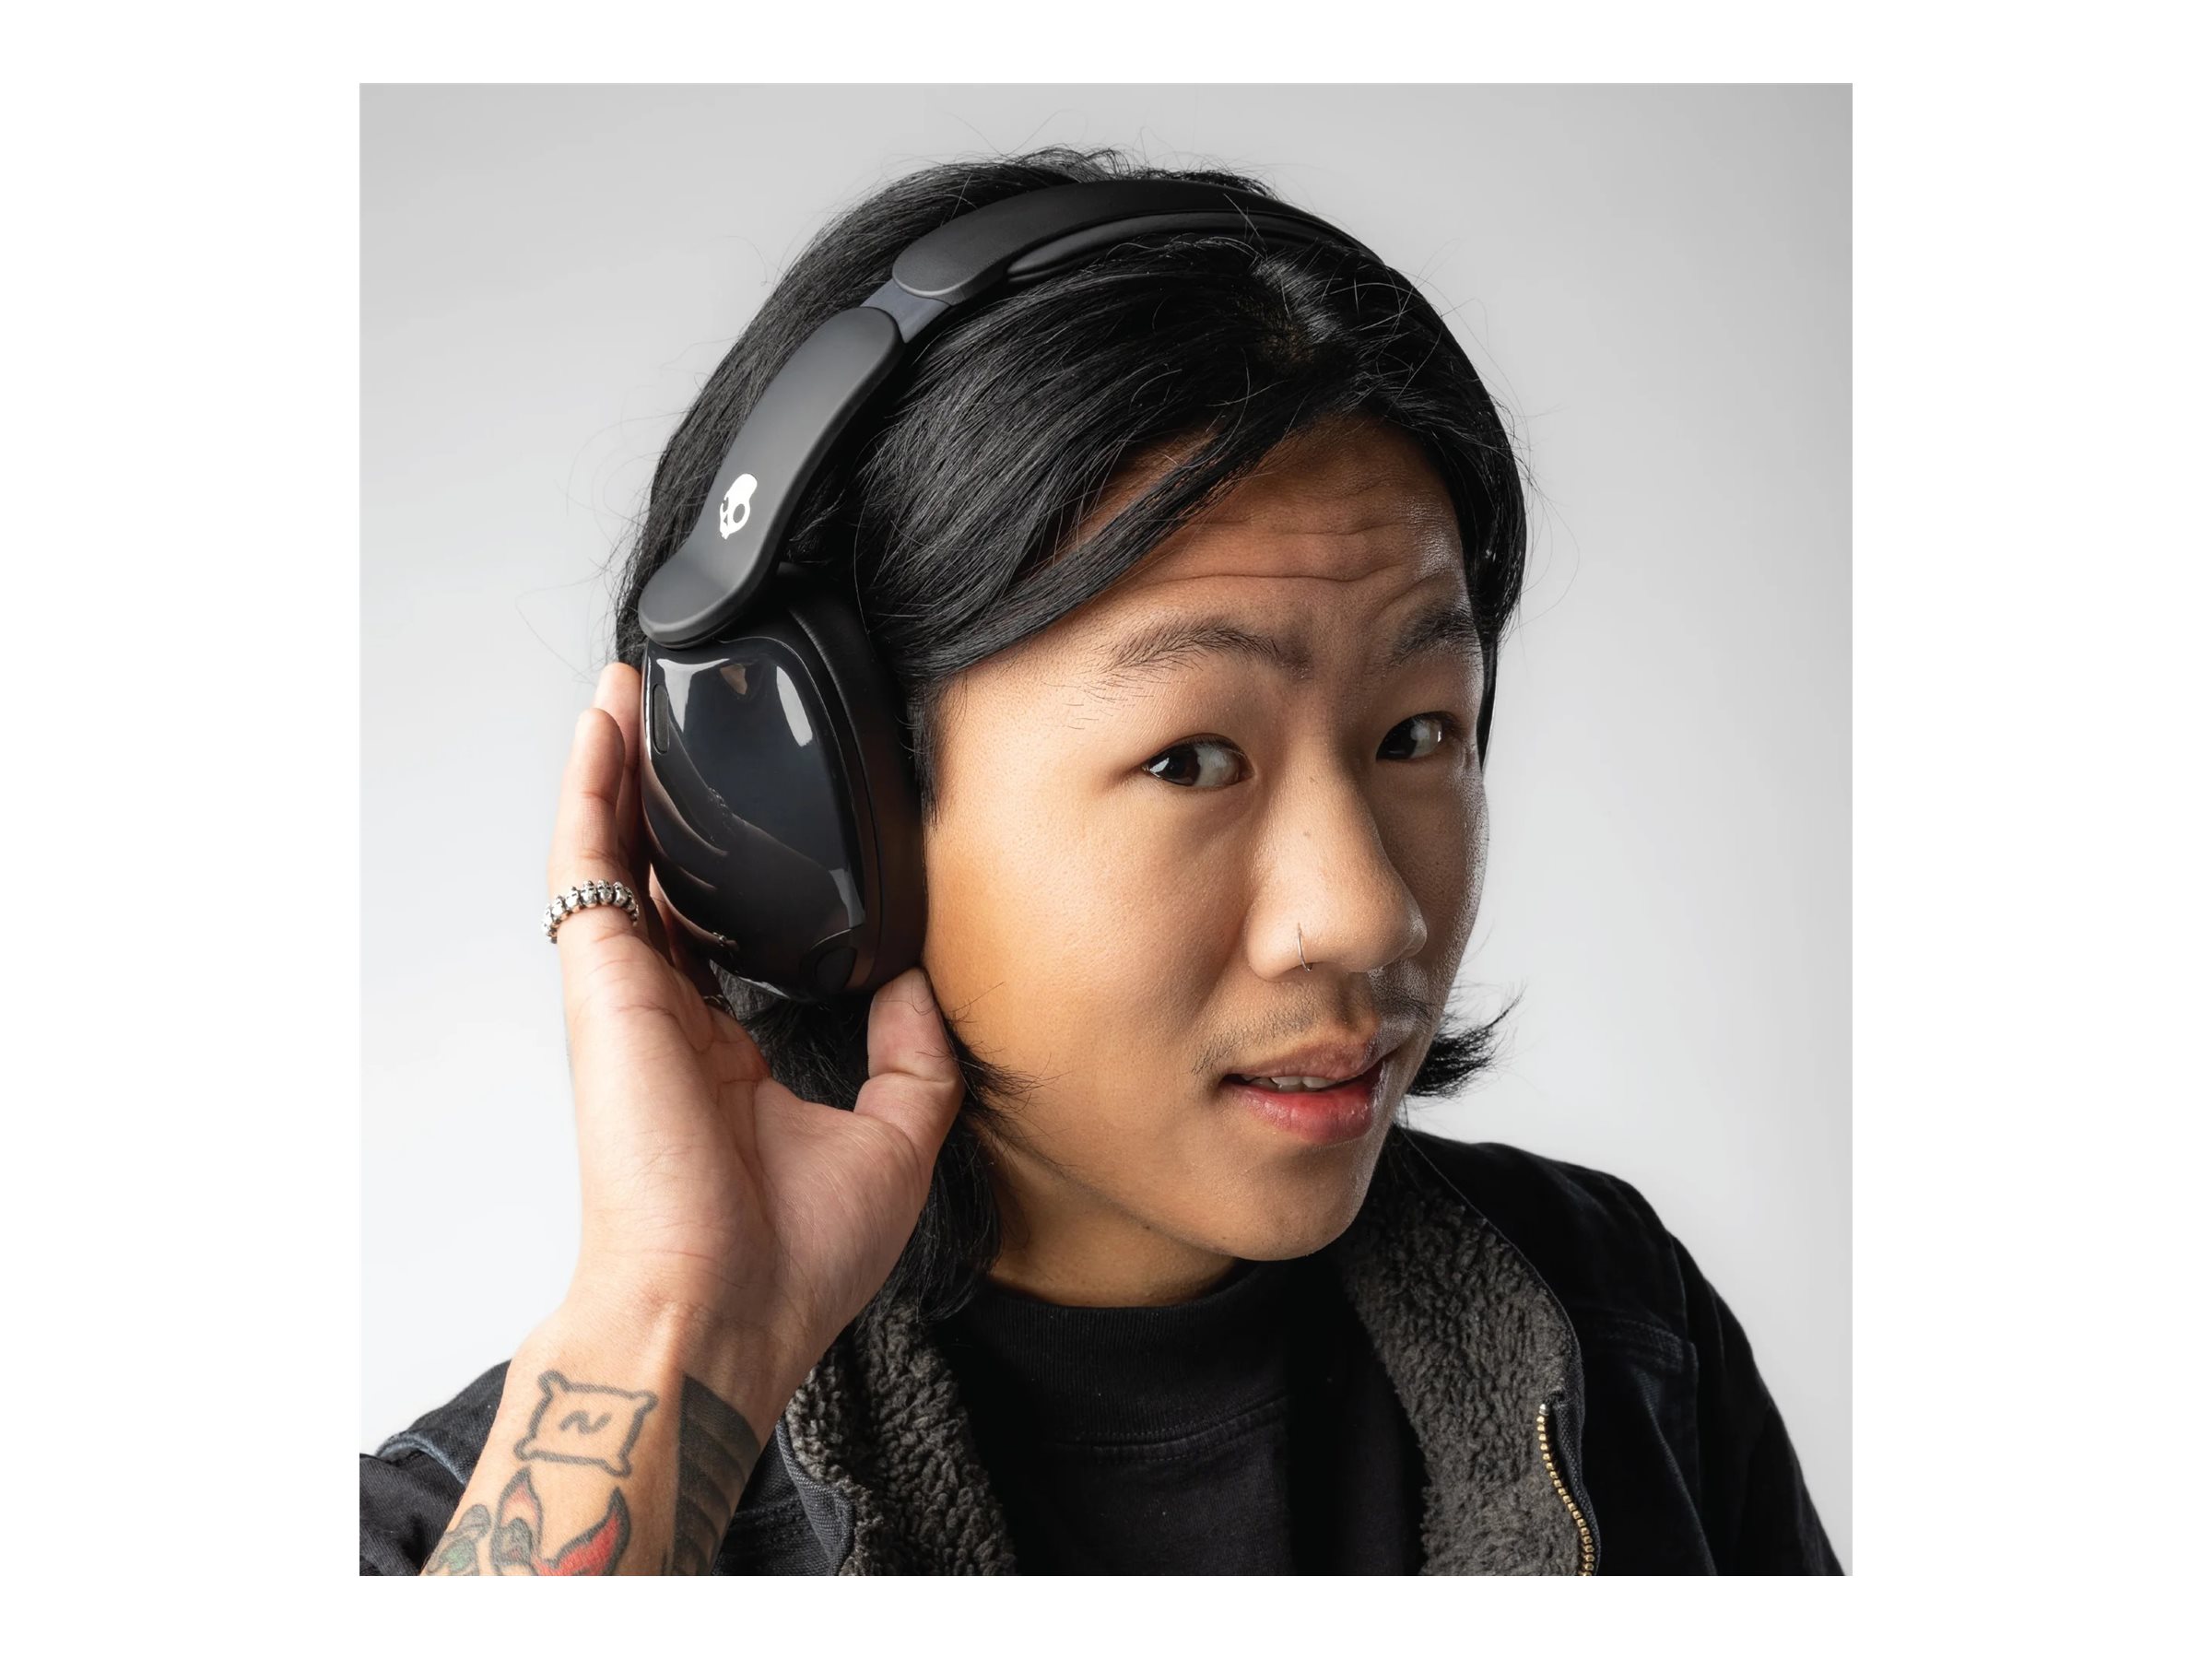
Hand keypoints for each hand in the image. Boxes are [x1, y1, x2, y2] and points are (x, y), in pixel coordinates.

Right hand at [545, 661, 961, 1395]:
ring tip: (640, 687)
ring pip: (618, 852)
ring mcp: (630, 995)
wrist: (720, 1312)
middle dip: (672, 798)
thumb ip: (914, 1056)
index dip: (740, 873)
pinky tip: (610, 722)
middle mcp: (672, 1017)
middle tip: (688, 715)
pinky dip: (594, 788)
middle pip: (664, 877)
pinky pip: (590, 862)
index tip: (769, 819)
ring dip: (626, 767)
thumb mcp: (895, 1143)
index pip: (728, 935)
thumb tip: (920, 979)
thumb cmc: (786, 1261)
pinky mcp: (603, 982)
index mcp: (729, 1056)